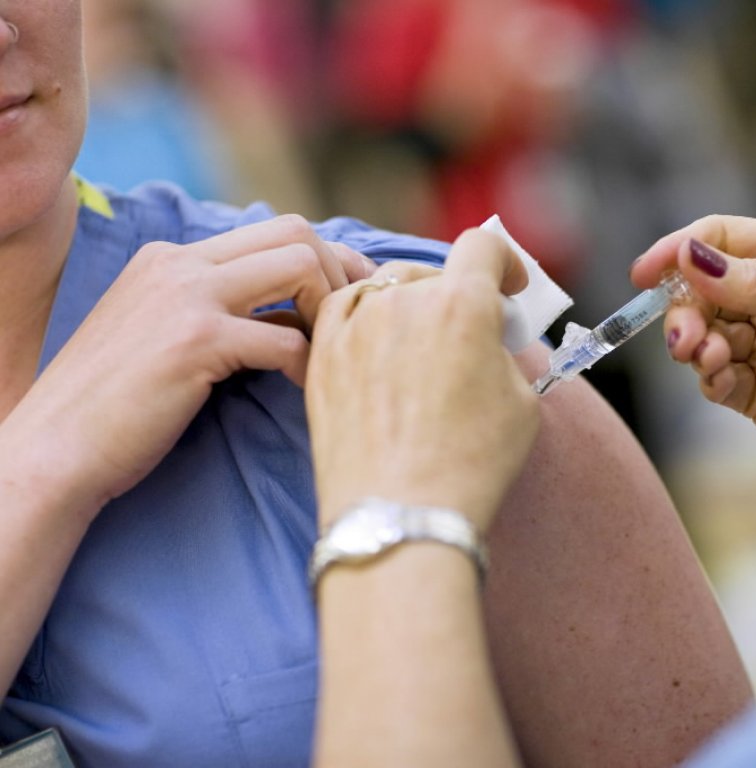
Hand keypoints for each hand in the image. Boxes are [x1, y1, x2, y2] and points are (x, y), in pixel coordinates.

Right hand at [2, 215, 374, 514]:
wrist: (53, 449)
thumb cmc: (114, 407)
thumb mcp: (162, 336)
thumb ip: (217, 311)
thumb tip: (292, 317)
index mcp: (172, 258)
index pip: (274, 230)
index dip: (328, 259)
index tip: (356, 295)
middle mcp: (180, 264)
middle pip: (295, 231)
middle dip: (341, 272)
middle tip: (362, 320)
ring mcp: (186, 297)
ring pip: (300, 266)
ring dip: (333, 308)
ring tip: (337, 353)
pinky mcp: (194, 342)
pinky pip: (286, 341)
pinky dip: (311, 366)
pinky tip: (309, 391)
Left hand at [306, 229, 539, 529]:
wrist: (399, 515)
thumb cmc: (470, 465)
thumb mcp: (521, 403)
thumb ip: (505, 353)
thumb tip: (489, 342)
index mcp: (461, 305)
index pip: (483, 247)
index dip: (503, 261)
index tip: (507, 287)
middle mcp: (404, 302)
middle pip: (434, 273)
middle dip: (457, 296)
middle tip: (467, 337)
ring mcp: (355, 325)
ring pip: (387, 289)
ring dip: (410, 307)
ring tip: (420, 347)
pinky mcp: (322, 353)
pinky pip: (343, 309)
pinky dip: (364, 316)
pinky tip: (376, 343)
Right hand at [632, 215, 755, 501]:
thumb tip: (691, 258)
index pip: (722, 239)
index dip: (680, 251)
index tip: (646, 273)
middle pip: (701, 290)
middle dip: (685, 308)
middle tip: (685, 333)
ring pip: (702, 335)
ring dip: (694, 343)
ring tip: (705, 355)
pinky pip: (715, 378)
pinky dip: (709, 376)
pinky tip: (722, 377)